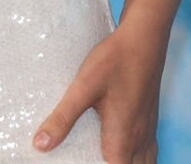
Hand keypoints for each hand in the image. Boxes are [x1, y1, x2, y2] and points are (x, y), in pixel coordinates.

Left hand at [33, 18, 167, 162]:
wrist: (144, 39)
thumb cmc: (115, 61)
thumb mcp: (83, 88)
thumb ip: (63, 117)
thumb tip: (40, 145)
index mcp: (123, 138)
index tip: (78, 162)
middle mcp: (139, 139)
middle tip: (86, 157)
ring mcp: (148, 130)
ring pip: (144, 163)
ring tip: (102, 155)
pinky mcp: (150, 119)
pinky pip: (148, 151)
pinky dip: (137, 157)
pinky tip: (122, 148)